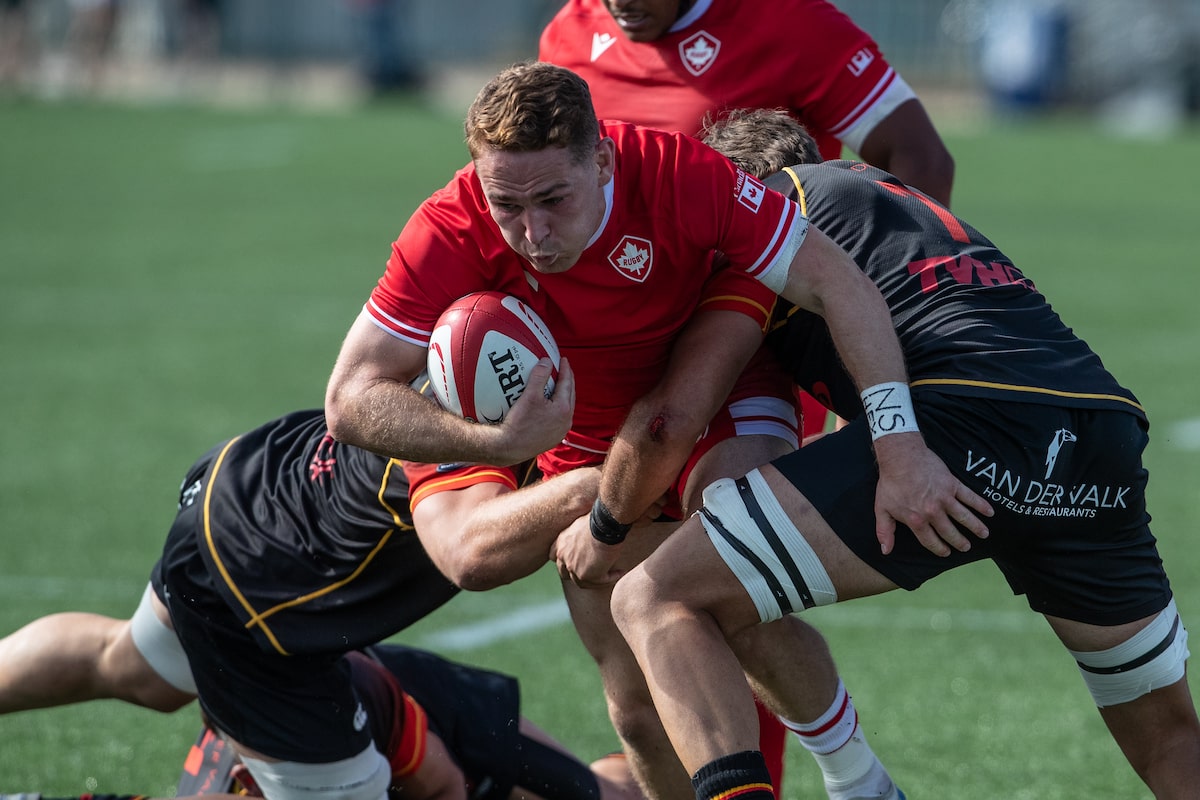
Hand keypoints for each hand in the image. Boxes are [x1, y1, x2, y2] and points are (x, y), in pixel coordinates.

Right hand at [493, 357, 575, 463]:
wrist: (510, 448)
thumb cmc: (519, 422)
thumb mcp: (529, 395)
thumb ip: (539, 376)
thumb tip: (546, 361)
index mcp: (563, 409)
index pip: (567, 383)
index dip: (565, 369)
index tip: (563, 359)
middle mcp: (566, 421)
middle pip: (570, 395)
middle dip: (567, 381)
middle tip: (563, 370)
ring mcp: (560, 431)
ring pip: (566, 408)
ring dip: (563, 395)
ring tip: (557, 386)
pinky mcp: (553, 439)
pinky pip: (559, 418)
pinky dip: (556, 408)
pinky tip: (548, 405)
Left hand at [554, 514, 623, 587]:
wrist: (604, 523)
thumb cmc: (598, 518)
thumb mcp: (583, 523)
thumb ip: (580, 534)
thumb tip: (591, 534)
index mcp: (561, 542)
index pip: (554, 556)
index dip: (564, 560)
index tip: (576, 560)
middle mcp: (563, 556)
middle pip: (564, 573)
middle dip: (577, 574)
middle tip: (593, 571)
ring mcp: (573, 567)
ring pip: (582, 582)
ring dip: (596, 579)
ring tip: (611, 574)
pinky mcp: (585, 575)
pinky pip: (599, 582)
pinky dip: (610, 578)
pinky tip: (620, 572)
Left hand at [873, 433, 992, 555]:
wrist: (901, 457)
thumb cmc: (890, 483)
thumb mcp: (881, 508)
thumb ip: (884, 531)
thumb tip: (885, 551)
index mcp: (916, 520)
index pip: (930, 541)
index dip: (939, 549)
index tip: (946, 553)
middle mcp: (933, 512)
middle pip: (950, 532)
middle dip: (959, 542)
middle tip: (966, 547)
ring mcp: (944, 498)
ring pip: (964, 517)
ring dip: (976, 527)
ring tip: (984, 534)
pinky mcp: (952, 484)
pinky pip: (970, 497)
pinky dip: (981, 505)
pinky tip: (990, 512)